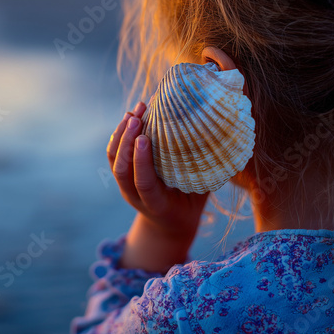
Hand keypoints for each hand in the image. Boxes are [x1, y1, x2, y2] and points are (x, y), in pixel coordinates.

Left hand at [107, 102, 209, 272]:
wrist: (169, 224)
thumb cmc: (191, 204)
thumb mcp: (200, 193)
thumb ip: (203, 172)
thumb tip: (220, 140)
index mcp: (156, 204)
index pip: (143, 183)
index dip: (141, 161)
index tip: (145, 137)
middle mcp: (136, 196)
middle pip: (122, 169)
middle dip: (126, 141)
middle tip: (137, 117)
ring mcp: (126, 186)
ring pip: (114, 160)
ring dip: (121, 133)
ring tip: (135, 110)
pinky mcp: (123, 176)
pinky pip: (114, 155)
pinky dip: (119, 134)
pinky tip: (131, 115)